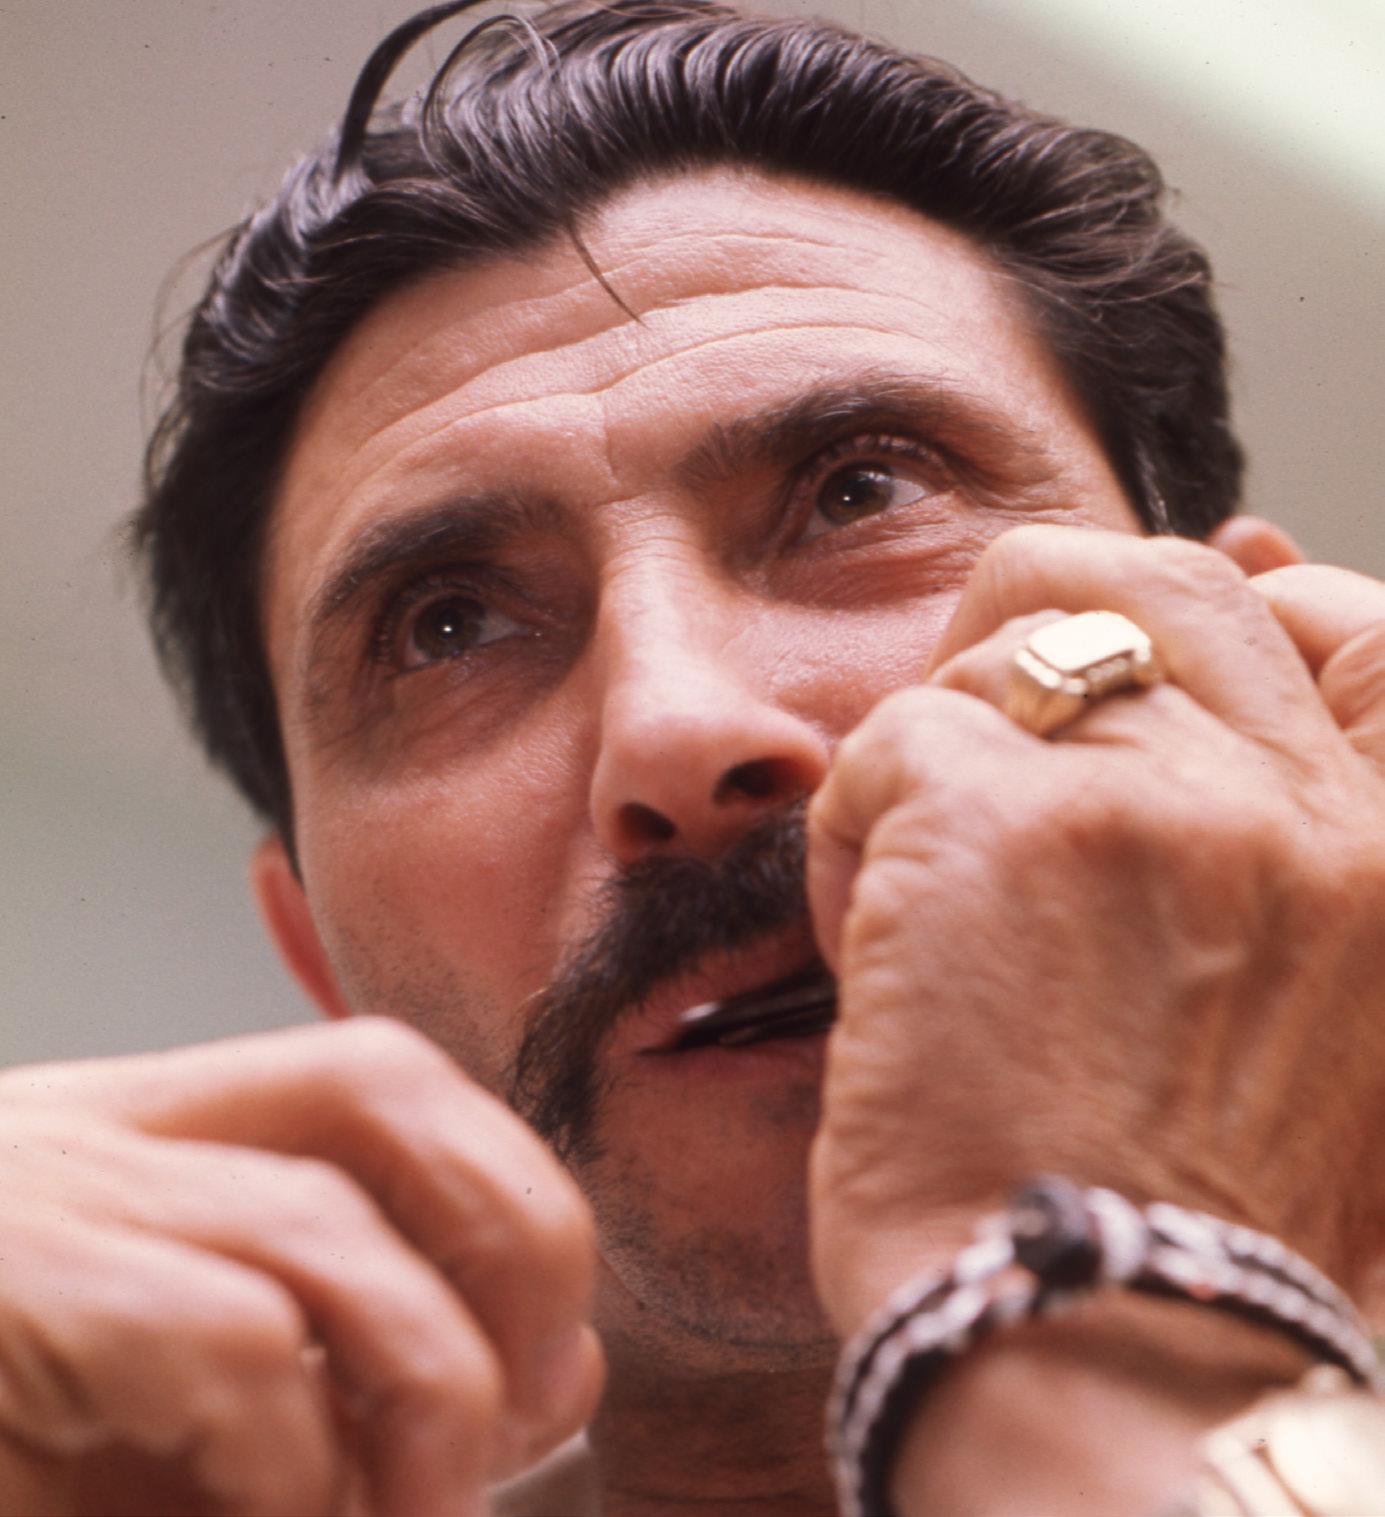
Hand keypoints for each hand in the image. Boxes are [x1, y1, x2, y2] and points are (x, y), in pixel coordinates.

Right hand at [0, 1018, 602, 1515]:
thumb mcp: (228, 1407)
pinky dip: (290, 1455)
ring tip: (419, 1506)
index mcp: (163, 1135)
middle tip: (513, 1411)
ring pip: (310, 1224)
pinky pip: (210, 1339)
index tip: (547, 1352)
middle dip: (507, 1238)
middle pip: (377, 1081)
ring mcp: (36, 1199)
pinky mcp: (2, 1288)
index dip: (511, 1198)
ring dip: (421, 1384)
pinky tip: (284, 1507)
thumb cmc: (35, 1437)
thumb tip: (562, 1372)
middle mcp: (102, 1132)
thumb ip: (386, 1366)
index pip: (388, 1080)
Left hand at [805, 526, 1384, 1338]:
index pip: (1349, 629)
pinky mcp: (999, 822)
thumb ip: (1284, 831)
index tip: (1141, 673)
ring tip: (919, 889)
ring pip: (1009, 647)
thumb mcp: (1317, 1014)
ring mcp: (1160, 799)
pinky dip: (854, 826)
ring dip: (942, 748)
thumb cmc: (1181, 1210)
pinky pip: (890, 739)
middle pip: (1161, 584)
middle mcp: (1302, 806)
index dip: (1238, 610)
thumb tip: (1252, 569)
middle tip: (980, 730)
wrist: (1094, 1350)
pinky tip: (869, 939)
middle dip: (1051, 614)